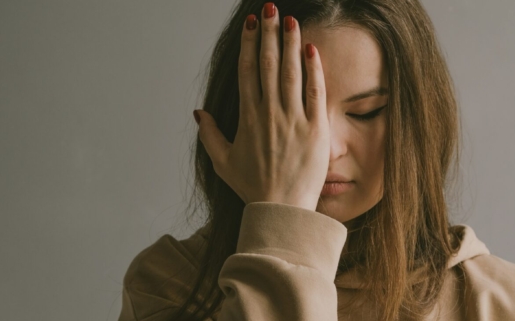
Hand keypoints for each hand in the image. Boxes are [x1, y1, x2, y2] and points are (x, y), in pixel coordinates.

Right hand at [194, 3, 328, 211]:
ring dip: (291, 43)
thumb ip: (209, 135)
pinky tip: (312, 49)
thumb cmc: (252, 187)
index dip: (250, 44)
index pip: (248, 72)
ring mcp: (294, 119)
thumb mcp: (223, 162)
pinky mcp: (316, 129)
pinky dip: (313, 70)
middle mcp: (270, 113)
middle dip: (270, 34)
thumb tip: (198, 112)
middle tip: (271, 9)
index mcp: (248, 118)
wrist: (281, 208)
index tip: (252, 24)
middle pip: (269, 64)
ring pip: (291, 73)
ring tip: (291, 20)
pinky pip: (315, 93)